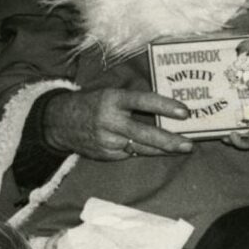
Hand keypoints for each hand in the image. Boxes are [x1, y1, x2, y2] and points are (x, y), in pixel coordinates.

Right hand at [42, 86, 193, 161]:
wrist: (59, 123)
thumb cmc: (91, 103)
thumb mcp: (109, 94)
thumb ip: (132, 100)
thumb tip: (163, 106)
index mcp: (112, 100)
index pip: (143, 101)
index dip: (165, 106)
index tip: (184, 112)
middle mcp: (110, 121)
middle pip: (145, 134)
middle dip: (169, 141)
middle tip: (189, 144)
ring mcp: (107, 141)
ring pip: (141, 148)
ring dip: (163, 149)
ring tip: (182, 148)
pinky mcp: (106, 155)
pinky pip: (131, 154)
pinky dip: (145, 151)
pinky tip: (158, 150)